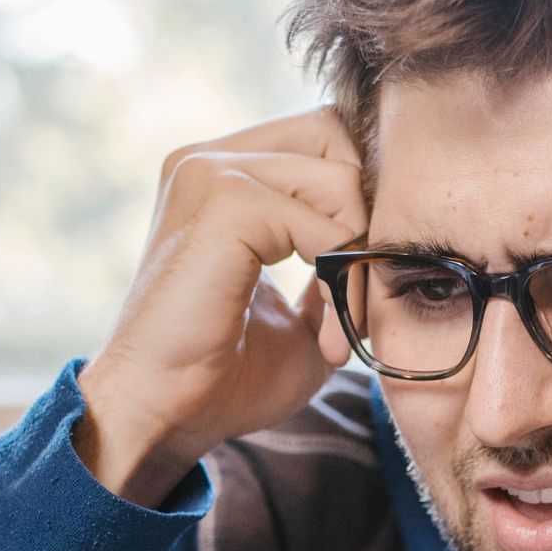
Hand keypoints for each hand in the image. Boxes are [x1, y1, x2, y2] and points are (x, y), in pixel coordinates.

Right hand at [74, 108, 362, 505]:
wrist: (165, 415)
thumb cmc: (226, 374)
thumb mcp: (302, 311)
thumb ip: (337, 261)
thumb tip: (386, 235)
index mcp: (221, 173)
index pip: (325, 137)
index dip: (362, 200)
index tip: (359, 282)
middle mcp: (209, 159)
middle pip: (338, 135)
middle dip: (367, 215)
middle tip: (359, 296)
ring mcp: (211, 172)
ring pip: (340, 181)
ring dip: (358, 261)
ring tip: (342, 327)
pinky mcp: (224, 202)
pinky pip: (325, 225)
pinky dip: (340, 284)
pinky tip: (325, 339)